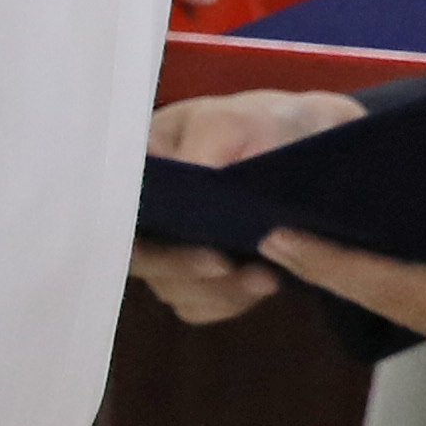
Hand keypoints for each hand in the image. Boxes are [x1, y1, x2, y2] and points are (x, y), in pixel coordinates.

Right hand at [133, 85, 365, 324]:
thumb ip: (206, 144)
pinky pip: (200, 305)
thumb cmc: (265, 123)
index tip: (177, 237)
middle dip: (180, 267)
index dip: (129, 233)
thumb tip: (183, 189)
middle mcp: (149, 211)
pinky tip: (266, 280)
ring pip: (171, 288)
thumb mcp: (234, 120)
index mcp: (140, 169)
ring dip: (215, 290)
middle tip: (224, 264)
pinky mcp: (204, 276)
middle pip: (138, 258)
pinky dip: (230, 301)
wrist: (314, 144)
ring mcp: (174, 246)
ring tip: (265, 276)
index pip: (111, 211)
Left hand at [268, 208, 425, 425]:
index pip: (407, 290)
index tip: (286, 241)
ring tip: (325, 246)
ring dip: (373, 281)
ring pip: (424, 309)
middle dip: (338, 271)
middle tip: (277, 237)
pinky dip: (416, 287)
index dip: (344, 266)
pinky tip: (408, 263)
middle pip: (400, 302)